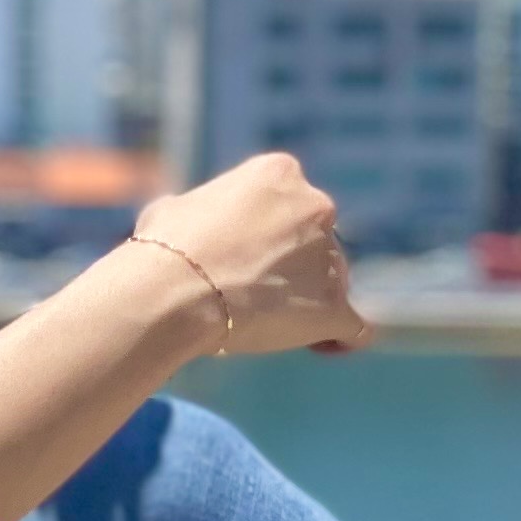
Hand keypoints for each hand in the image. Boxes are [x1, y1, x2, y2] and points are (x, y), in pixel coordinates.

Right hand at [128, 155, 374, 359]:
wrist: (173, 290)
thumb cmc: (166, 248)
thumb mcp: (177, 208)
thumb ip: (202, 210)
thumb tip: (188, 221)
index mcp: (280, 174)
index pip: (289, 204)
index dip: (269, 233)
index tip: (244, 257)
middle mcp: (316, 206)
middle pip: (317, 242)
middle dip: (293, 267)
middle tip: (252, 292)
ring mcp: (330, 256)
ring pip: (333, 282)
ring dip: (309, 301)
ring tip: (268, 325)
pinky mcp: (335, 305)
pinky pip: (354, 327)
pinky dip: (340, 338)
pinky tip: (324, 346)